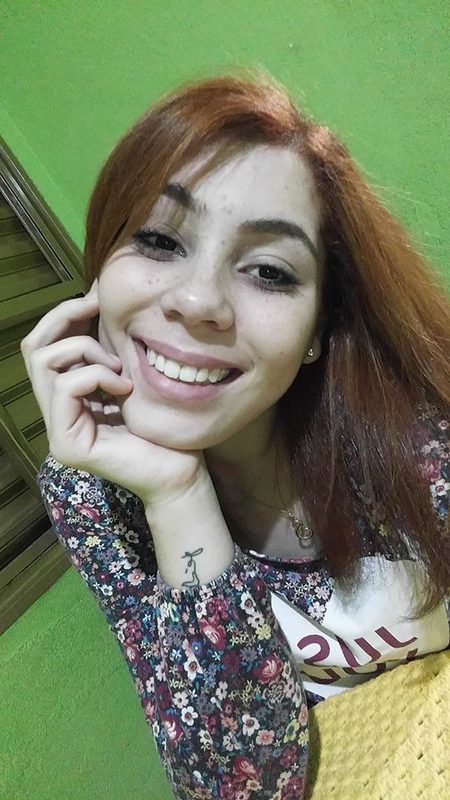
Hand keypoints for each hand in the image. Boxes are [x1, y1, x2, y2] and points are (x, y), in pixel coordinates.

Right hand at [20, 281, 205, 504]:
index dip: (65, 313)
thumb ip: (110, 344)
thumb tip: (96, 292)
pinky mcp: (67, 444)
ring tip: (120, 368)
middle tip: (99, 309)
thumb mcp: (132, 371)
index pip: (43, 344)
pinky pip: (65, 387)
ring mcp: (58, 430)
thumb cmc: (164, 424)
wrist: (182, 471)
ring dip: (86, 350)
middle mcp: (56, 412)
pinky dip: (96, 376)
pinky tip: (124, 388)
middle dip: (66, 318)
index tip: (97, 295)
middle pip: (33, 348)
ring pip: (43, 362)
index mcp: (68, 395)